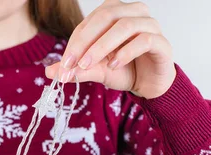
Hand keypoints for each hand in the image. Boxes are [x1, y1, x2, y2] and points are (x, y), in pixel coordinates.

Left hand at [45, 0, 176, 98]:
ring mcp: (150, 25)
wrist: (149, 84)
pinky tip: (114, 64)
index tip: (63, 66)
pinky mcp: (161, 42)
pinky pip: (144, 40)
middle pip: (107, 16)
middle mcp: (133, 13)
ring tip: (89, 64)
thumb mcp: (96, 70)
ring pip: (125, 25)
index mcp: (114, 14)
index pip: (90, 22)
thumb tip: (49, 72)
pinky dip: (126, 51)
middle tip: (72, 63)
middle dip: (85, 41)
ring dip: (103, 46)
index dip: (74, 43)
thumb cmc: (123, 70)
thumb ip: (76, 69)